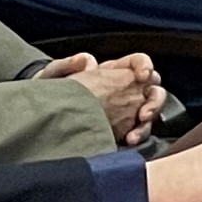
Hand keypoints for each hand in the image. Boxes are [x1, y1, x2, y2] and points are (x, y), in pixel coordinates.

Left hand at [43, 50, 166, 142]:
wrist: (47, 117)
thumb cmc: (51, 92)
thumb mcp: (54, 74)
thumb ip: (69, 64)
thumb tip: (87, 61)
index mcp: (113, 71)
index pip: (139, 62)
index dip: (145, 66)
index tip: (141, 76)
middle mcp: (125, 88)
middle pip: (153, 87)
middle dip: (154, 101)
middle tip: (143, 114)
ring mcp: (127, 108)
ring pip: (152, 110)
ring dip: (149, 120)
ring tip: (135, 134)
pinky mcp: (124, 127)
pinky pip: (140, 129)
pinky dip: (139, 135)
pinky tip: (129, 140)